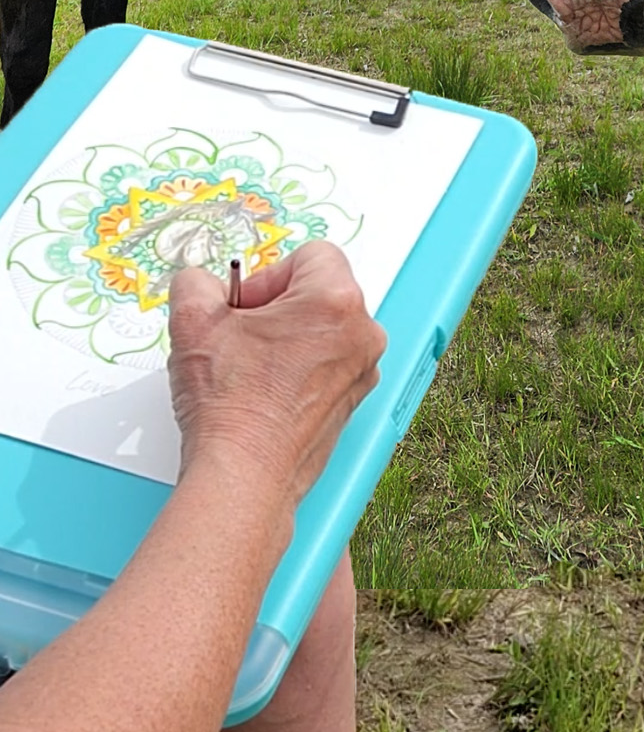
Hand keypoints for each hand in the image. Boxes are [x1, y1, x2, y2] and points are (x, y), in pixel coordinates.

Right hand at [167, 242, 385, 509]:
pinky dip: (295, 370)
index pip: (310, 255)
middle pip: (318, 292)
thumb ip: (197, 282)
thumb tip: (203, 284)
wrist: (243, 476)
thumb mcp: (194, 320)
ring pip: (321, 330)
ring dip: (285, 339)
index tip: (245, 306)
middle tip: (241, 336)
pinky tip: (263, 391)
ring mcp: (361, 372)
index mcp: (337, 302)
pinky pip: (325, 365)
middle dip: (276, 306)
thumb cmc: (231, 407)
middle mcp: (362, 335)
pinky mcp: (351, 402)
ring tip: (248, 368)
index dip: (268, 275)